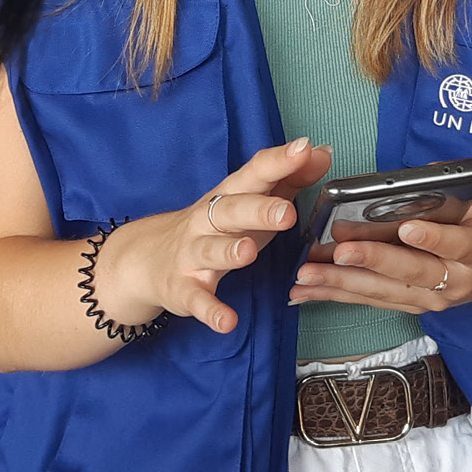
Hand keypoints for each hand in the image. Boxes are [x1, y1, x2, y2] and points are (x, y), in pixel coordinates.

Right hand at [100, 138, 331, 333]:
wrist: (149, 258)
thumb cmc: (216, 226)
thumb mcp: (250, 200)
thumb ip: (288, 178)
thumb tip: (321, 153)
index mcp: (230, 195)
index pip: (254, 173)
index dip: (279, 162)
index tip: (304, 149)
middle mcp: (208, 220)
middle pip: (232, 210)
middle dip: (259, 210)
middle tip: (287, 212)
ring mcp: (193, 254)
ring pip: (211, 250)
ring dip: (229, 252)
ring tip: (248, 253)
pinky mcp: (183, 288)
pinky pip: (197, 300)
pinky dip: (211, 311)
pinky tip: (227, 321)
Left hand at [289, 166, 471, 314]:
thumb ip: (461, 177)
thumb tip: (421, 171)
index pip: (456, 244)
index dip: (432, 238)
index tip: (408, 229)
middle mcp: (457, 280)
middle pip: (412, 272)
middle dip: (373, 262)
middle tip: (338, 253)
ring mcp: (434, 297)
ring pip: (385, 291)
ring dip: (343, 285)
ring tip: (306, 277)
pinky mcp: (415, 304)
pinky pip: (374, 300)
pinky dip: (338, 296)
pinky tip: (306, 291)